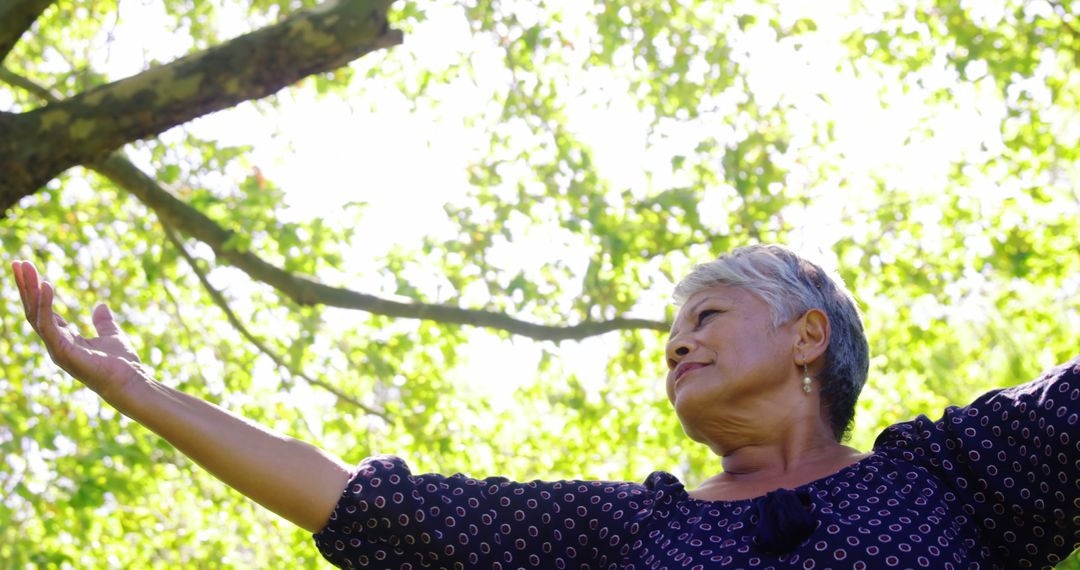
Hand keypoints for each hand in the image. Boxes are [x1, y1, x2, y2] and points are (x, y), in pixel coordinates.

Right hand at [12, 260, 150, 402]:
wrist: (130, 383)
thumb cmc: (121, 364)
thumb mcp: (112, 336)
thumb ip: (104, 322)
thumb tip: (101, 306)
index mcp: (65, 339)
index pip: (43, 311)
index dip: (36, 291)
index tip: (29, 269)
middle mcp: (55, 343)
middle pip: (33, 310)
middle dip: (25, 286)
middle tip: (17, 262)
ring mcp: (56, 348)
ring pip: (34, 314)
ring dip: (29, 290)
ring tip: (25, 267)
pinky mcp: (62, 351)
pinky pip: (47, 324)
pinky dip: (45, 305)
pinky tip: (46, 285)